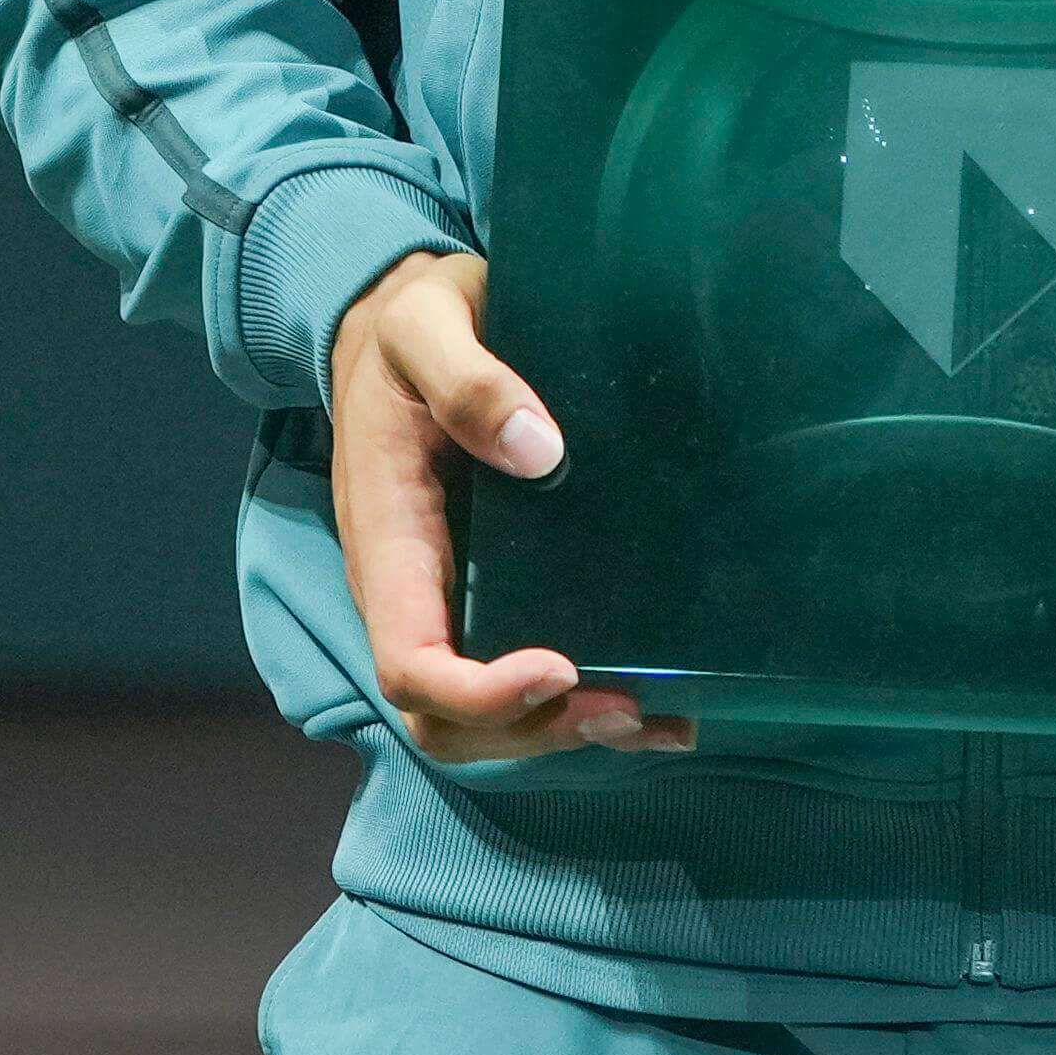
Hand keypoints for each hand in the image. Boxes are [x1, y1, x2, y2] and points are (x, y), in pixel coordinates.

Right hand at [328, 252, 693, 764]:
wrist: (399, 321)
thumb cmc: (411, 325)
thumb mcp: (424, 325)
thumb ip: (468, 380)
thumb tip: (538, 451)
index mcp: (389, 543)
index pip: (408, 663)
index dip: (478, 692)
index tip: (557, 665)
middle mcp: (416, 591)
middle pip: (446, 718)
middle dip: (533, 730)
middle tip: (627, 706)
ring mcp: (455, 598)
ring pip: (491, 717)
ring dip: (568, 733)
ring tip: (662, 722)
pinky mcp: (499, 588)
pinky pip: (530, 676)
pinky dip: (591, 707)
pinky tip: (666, 712)